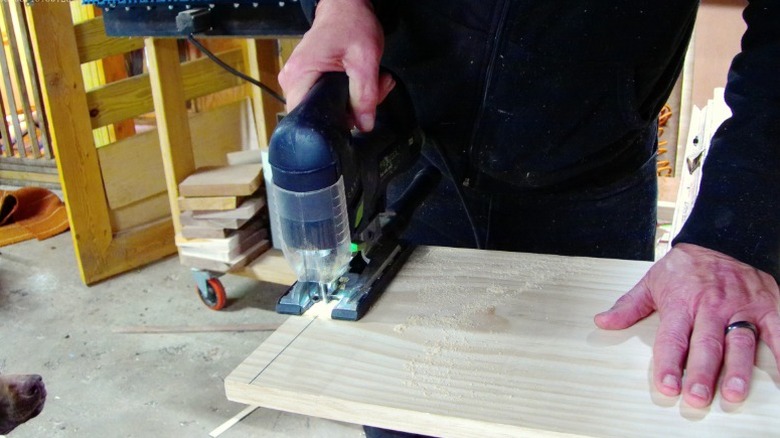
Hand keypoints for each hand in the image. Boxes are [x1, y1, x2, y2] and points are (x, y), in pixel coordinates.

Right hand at [278, 0, 394, 130]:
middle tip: (372, 92)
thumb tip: (364, 125)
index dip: (333, 122)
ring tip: (371, 82)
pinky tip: (361, 81)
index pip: (308, 118)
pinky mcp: (309, 79)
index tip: (354, 113)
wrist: (345, 6)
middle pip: (320, 114)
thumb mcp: (365, 60)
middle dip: (351, 110)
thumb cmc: (350, 24)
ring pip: (328, 107)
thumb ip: (365, 95)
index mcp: (299, 75)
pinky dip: (349, 93)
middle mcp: (293, 80)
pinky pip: (328, 97)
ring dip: (355, 101)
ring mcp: (300, 80)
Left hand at [595, 243, 779, 406]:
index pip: (673, 338)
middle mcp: (711, 307)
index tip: (666, 385)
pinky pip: (777, 331)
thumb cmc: (686, 266)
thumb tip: (603, 321)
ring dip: (737, 370)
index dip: (668, 363)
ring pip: (740, 342)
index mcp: (682, 303)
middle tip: (696, 397)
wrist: (723, 237)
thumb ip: (629, 306)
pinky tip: (779, 375)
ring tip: (732, 393)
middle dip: (700, 373)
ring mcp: (741, 307)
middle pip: (706, 345)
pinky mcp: (766, 306)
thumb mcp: (652, 281)